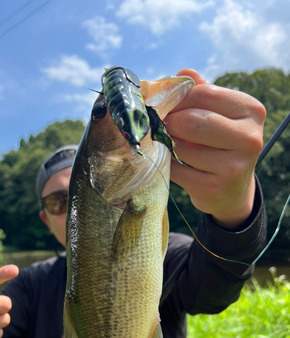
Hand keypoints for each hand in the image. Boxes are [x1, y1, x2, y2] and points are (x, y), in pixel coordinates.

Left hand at [166, 68, 265, 228]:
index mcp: (251, 111)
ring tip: (166, 143)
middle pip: (192, 121)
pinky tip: (170, 161)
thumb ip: (201, 93)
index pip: (204, 93)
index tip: (162, 104)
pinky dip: (166, 164)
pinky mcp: (214, 188)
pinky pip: (176, 170)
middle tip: (158, 125)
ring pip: (181, 147)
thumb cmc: (220, 145)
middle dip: (169, 122)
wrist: (231, 191)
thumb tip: (182, 73)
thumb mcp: (217, 115)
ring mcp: (233, 166)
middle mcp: (248, 138)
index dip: (176, 98)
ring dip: (166, 144)